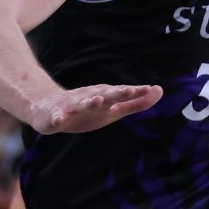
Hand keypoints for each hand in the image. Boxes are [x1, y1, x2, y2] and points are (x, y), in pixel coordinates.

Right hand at [29, 84, 161, 134]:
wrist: (49, 108)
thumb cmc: (88, 109)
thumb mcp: (114, 109)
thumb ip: (136, 103)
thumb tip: (159, 90)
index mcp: (103, 97)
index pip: (120, 93)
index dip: (133, 92)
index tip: (148, 88)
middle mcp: (88, 98)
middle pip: (103, 95)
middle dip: (115, 93)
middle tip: (128, 90)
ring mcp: (71, 107)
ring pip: (80, 104)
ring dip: (89, 102)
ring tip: (98, 100)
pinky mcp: (55, 117)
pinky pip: (55, 118)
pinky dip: (57, 118)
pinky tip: (59, 120)